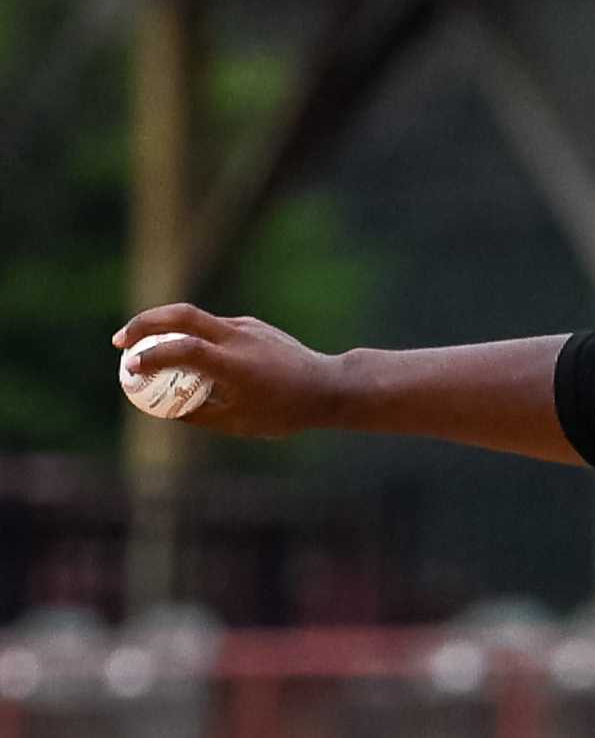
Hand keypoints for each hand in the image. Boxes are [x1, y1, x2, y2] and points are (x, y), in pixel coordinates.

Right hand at [113, 304, 339, 440]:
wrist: (330, 387)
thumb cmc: (287, 412)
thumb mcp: (240, 423)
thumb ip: (200, 415)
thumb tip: (164, 410)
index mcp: (235, 365)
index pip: (183, 349)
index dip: (152, 355)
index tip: (130, 369)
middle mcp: (238, 339)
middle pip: (181, 315)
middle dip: (143, 323)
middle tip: (120, 342)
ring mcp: (246, 327)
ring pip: (195, 317)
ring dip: (163, 327)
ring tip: (143, 347)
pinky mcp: (252, 325)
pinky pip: (213, 327)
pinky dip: (192, 335)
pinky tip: (187, 354)